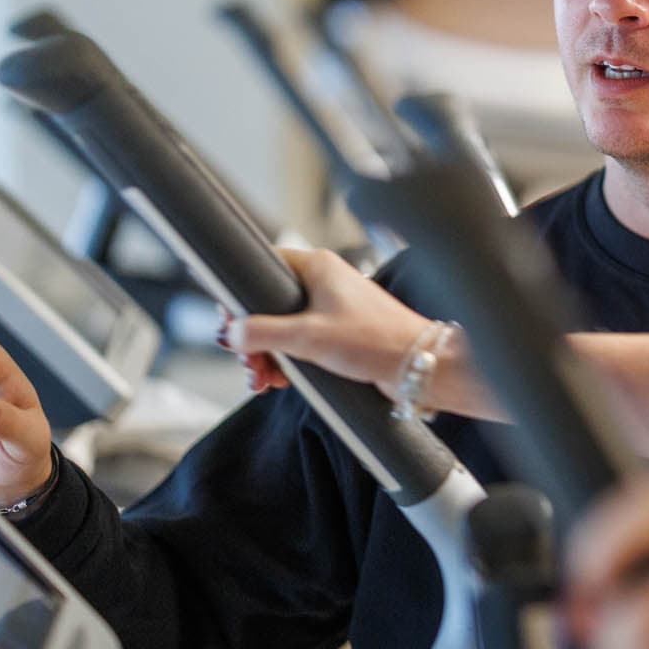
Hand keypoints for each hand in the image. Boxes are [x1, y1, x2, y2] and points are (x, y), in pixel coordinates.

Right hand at [228, 247, 430, 390]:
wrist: (418, 365)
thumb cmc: (377, 340)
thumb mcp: (309, 337)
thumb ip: (264, 333)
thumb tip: (234, 332)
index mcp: (317, 268)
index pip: (262, 267)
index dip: (241, 296)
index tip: (230, 323)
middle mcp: (323, 283)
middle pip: (268, 305)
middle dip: (253, 339)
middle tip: (248, 363)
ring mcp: (331, 308)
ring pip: (282, 327)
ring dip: (267, 354)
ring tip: (263, 379)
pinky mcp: (338, 333)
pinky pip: (300, 343)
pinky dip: (286, 361)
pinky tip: (280, 380)